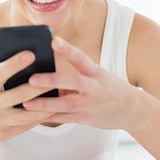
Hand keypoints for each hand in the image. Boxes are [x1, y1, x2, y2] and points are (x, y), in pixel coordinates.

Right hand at [0, 51, 54, 140]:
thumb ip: (1, 75)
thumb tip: (29, 65)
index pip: (0, 74)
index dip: (15, 64)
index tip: (31, 54)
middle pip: (19, 95)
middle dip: (39, 86)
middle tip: (56, 76)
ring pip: (28, 115)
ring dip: (46, 106)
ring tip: (61, 96)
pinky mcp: (4, 134)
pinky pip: (26, 125)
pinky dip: (40, 117)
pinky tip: (52, 108)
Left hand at [23, 37, 139, 130]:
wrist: (132, 110)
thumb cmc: (107, 88)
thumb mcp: (96, 76)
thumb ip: (74, 75)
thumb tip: (47, 74)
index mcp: (96, 72)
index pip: (81, 58)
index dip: (67, 49)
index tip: (54, 41)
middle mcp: (95, 88)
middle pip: (73, 82)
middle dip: (52, 81)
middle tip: (32, 79)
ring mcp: (91, 105)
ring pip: (67, 105)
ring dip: (45, 104)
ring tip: (26, 103)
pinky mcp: (87, 119)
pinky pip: (65, 119)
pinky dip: (49, 117)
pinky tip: (34, 116)